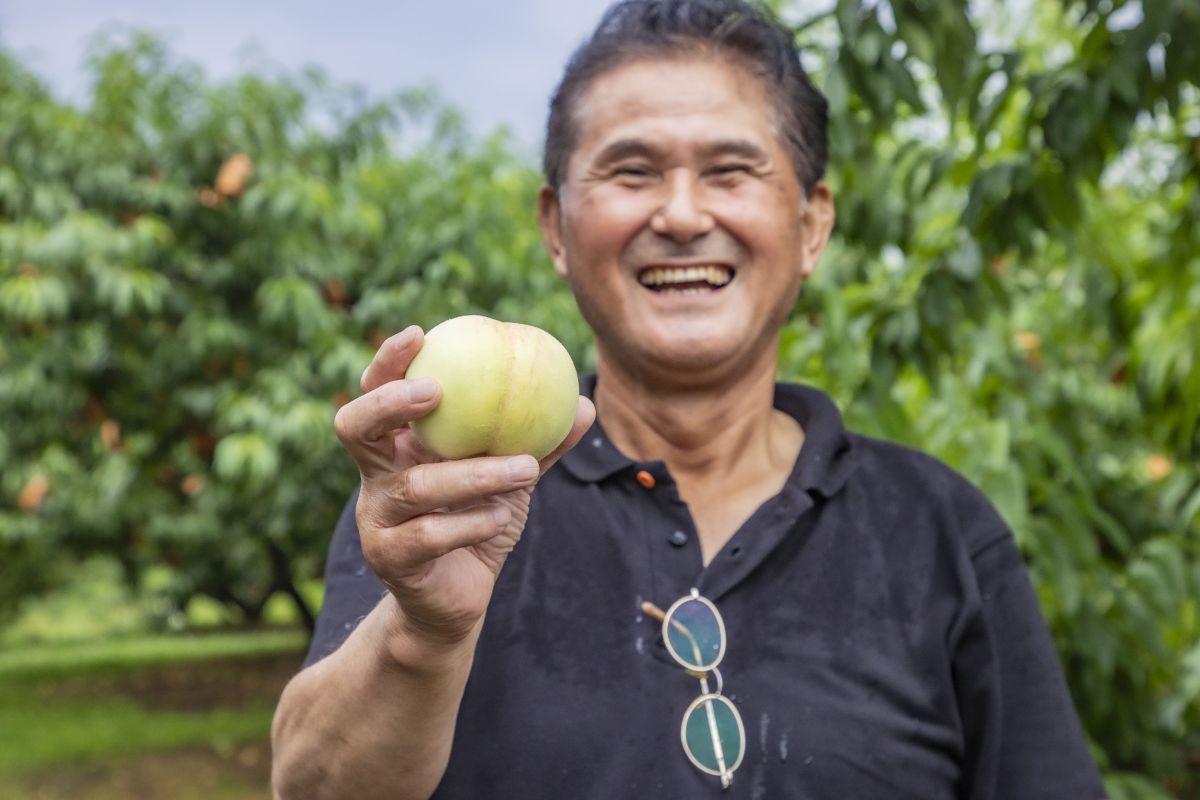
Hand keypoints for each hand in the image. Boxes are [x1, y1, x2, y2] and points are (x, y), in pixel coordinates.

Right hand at [333, 325, 594, 646]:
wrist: (458, 600)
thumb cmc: (479, 524)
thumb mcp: (510, 480)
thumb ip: (539, 443)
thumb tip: (582, 402)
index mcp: (398, 446)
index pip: (376, 391)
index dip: (388, 361)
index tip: (421, 333)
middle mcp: (377, 476)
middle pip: (354, 427)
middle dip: (388, 402)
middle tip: (434, 390)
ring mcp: (377, 520)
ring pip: (415, 485)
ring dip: (474, 473)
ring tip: (525, 468)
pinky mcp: (391, 560)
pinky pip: (430, 535)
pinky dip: (473, 522)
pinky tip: (500, 517)